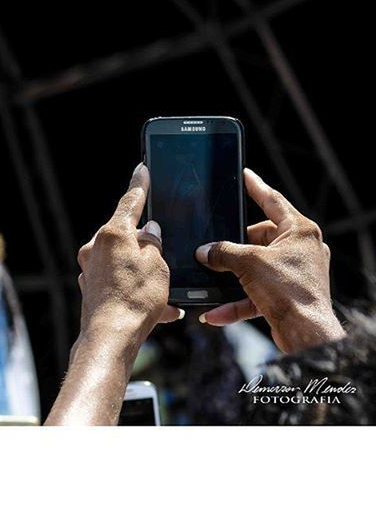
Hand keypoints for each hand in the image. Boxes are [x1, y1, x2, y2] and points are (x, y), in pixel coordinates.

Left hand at [76, 163, 183, 349]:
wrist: (111, 338)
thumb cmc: (135, 299)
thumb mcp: (157, 265)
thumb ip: (153, 244)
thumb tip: (148, 232)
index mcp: (112, 234)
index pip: (129, 202)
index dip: (139, 185)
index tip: (141, 169)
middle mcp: (96, 248)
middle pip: (125, 235)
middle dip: (145, 242)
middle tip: (162, 250)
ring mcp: (90, 269)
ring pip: (124, 262)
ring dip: (144, 271)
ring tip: (166, 290)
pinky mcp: (91, 288)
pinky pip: (118, 282)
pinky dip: (136, 289)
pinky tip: (160, 308)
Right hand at [194, 168, 344, 352]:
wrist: (305, 335)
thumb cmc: (289, 292)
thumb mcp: (249, 263)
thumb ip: (223, 252)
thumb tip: (205, 251)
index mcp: (299, 231)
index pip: (273, 200)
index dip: (256, 186)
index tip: (245, 175)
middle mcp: (299, 249)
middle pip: (258, 238)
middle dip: (233, 247)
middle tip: (213, 247)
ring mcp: (293, 273)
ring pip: (254, 267)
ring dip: (231, 276)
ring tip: (211, 276)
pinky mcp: (285, 295)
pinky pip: (254, 293)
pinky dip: (235, 301)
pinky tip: (214, 313)